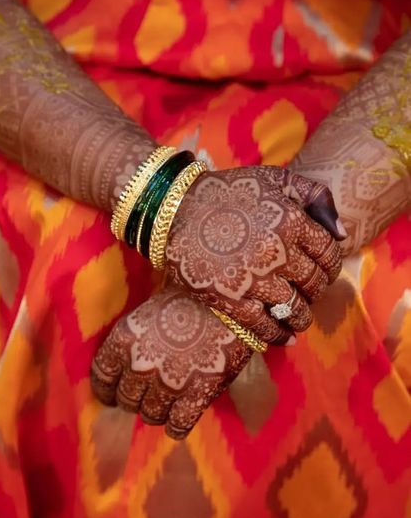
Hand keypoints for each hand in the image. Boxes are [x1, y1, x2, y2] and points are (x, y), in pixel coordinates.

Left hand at [91, 287, 251, 438]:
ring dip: (156, 410)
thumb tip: (126, 366)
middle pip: (126, 400)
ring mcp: (167, 385)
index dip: (106, 389)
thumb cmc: (187, 299)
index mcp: (123, 342)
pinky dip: (177, 425)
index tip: (111, 394)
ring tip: (168, 400)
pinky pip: (177, 427)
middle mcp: (140, 367)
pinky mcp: (196, 398)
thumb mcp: (147, 314)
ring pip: (150, 416)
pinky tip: (182, 416)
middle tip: (147, 392)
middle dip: (134, 398)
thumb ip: (132, 343)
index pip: (102, 378)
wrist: (228, 300)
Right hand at [165, 166, 344, 343]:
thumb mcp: (274, 178)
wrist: (174, 209)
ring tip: (299, 319)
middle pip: (314, 283)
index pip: (330, 254)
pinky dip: (278, 336)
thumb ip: (315, 196)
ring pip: (294, 309)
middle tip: (309, 292)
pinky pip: (264, 326)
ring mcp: (254, 279)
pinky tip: (283, 338)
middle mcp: (278, 253)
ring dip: (301, 318)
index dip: (331, 265)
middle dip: (316, 290)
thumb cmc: (227, 191)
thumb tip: (342, 234)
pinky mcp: (230, 299)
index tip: (323, 270)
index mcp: (292, 222)